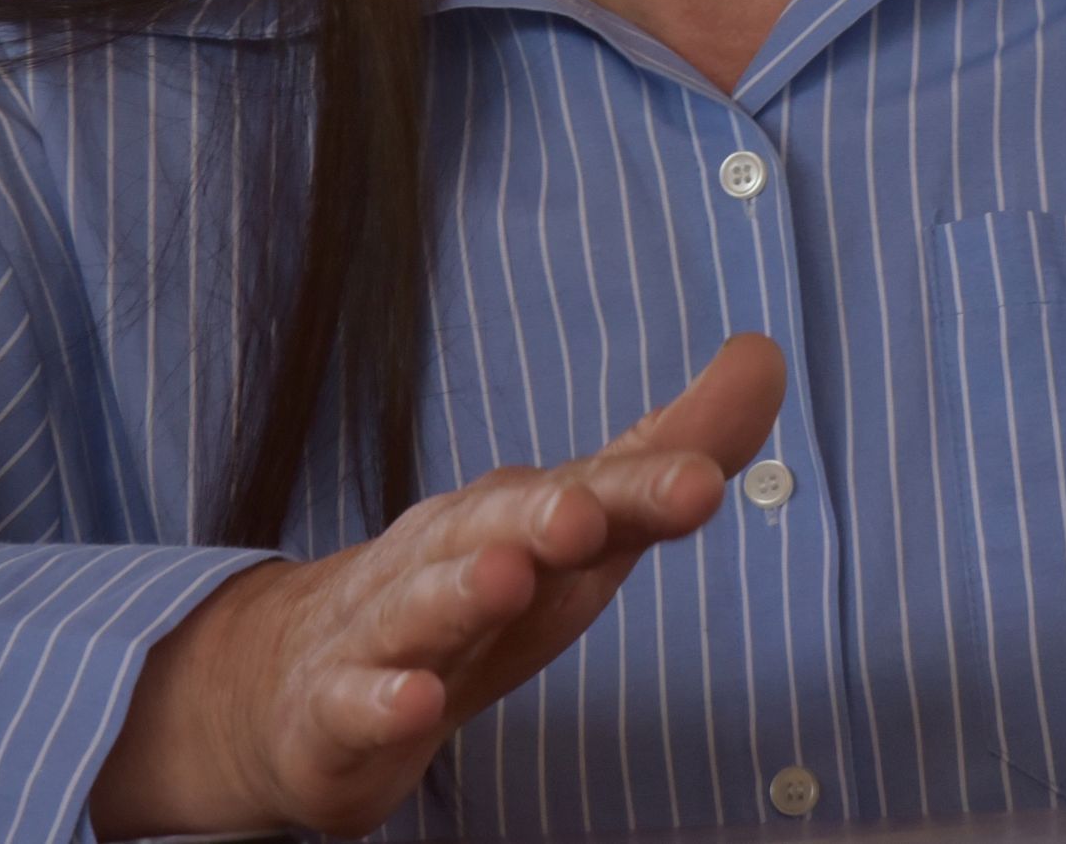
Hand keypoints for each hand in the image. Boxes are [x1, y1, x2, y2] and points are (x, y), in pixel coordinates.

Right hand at [92, 333, 787, 838]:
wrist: (298, 678)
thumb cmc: (473, 593)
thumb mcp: (582, 536)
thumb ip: (671, 457)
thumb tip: (767, 356)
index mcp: (518, 515)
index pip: (594, 491)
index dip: (646, 485)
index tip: (704, 479)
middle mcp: (449, 556)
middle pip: (495, 526)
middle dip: (541, 515)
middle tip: (586, 514)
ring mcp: (386, 630)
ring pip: (422, 605)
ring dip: (462, 590)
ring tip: (505, 577)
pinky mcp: (336, 710)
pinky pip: (358, 705)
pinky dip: (384, 702)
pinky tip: (416, 702)